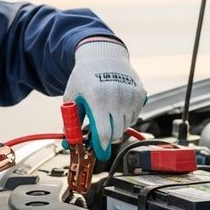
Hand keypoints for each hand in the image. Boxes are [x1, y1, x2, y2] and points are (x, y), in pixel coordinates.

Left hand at [63, 39, 145, 159]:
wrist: (104, 56)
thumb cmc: (85, 77)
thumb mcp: (73, 97)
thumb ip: (71, 122)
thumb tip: (69, 143)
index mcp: (97, 98)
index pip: (103, 132)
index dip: (101, 146)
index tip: (100, 153)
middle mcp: (117, 96)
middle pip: (117, 132)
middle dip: (107, 136)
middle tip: (99, 130)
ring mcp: (131, 95)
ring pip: (126, 126)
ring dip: (116, 125)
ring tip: (106, 111)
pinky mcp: (140, 94)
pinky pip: (134, 116)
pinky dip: (126, 117)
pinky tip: (117, 105)